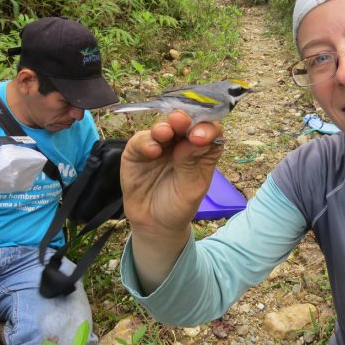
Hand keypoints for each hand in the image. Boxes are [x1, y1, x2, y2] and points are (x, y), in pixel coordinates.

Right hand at [121, 110, 223, 236]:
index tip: (202, 136)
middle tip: (181, 120)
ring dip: (164, 127)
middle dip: (183, 119)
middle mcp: (179, 142)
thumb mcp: (191, 188)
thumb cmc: (178, 205)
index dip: (206, 128)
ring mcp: (158, 144)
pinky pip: (140, 140)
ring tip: (165, 132)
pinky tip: (152, 150)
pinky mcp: (137, 151)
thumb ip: (192, 162)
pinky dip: (146, 142)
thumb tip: (195, 136)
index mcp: (200, 149)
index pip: (208, 130)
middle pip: (184, 123)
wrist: (154, 224)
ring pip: (162, 127)